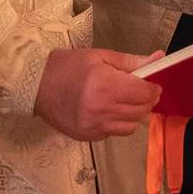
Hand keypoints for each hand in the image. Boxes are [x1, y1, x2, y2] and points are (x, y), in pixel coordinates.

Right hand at [35, 47, 161, 140]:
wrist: (33, 85)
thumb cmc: (66, 66)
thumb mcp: (100, 57)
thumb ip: (132, 62)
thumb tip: (159, 59)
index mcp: (105, 87)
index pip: (144, 94)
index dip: (153, 88)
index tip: (151, 83)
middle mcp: (101, 110)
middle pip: (141, 111)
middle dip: (146, 100)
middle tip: (140, 90)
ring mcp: (93, 127)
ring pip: (131, 126)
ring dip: (134, 114)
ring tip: (124, 100)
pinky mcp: (87, 136)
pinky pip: (114, 133)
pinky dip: (117, 123)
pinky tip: (108, 110)